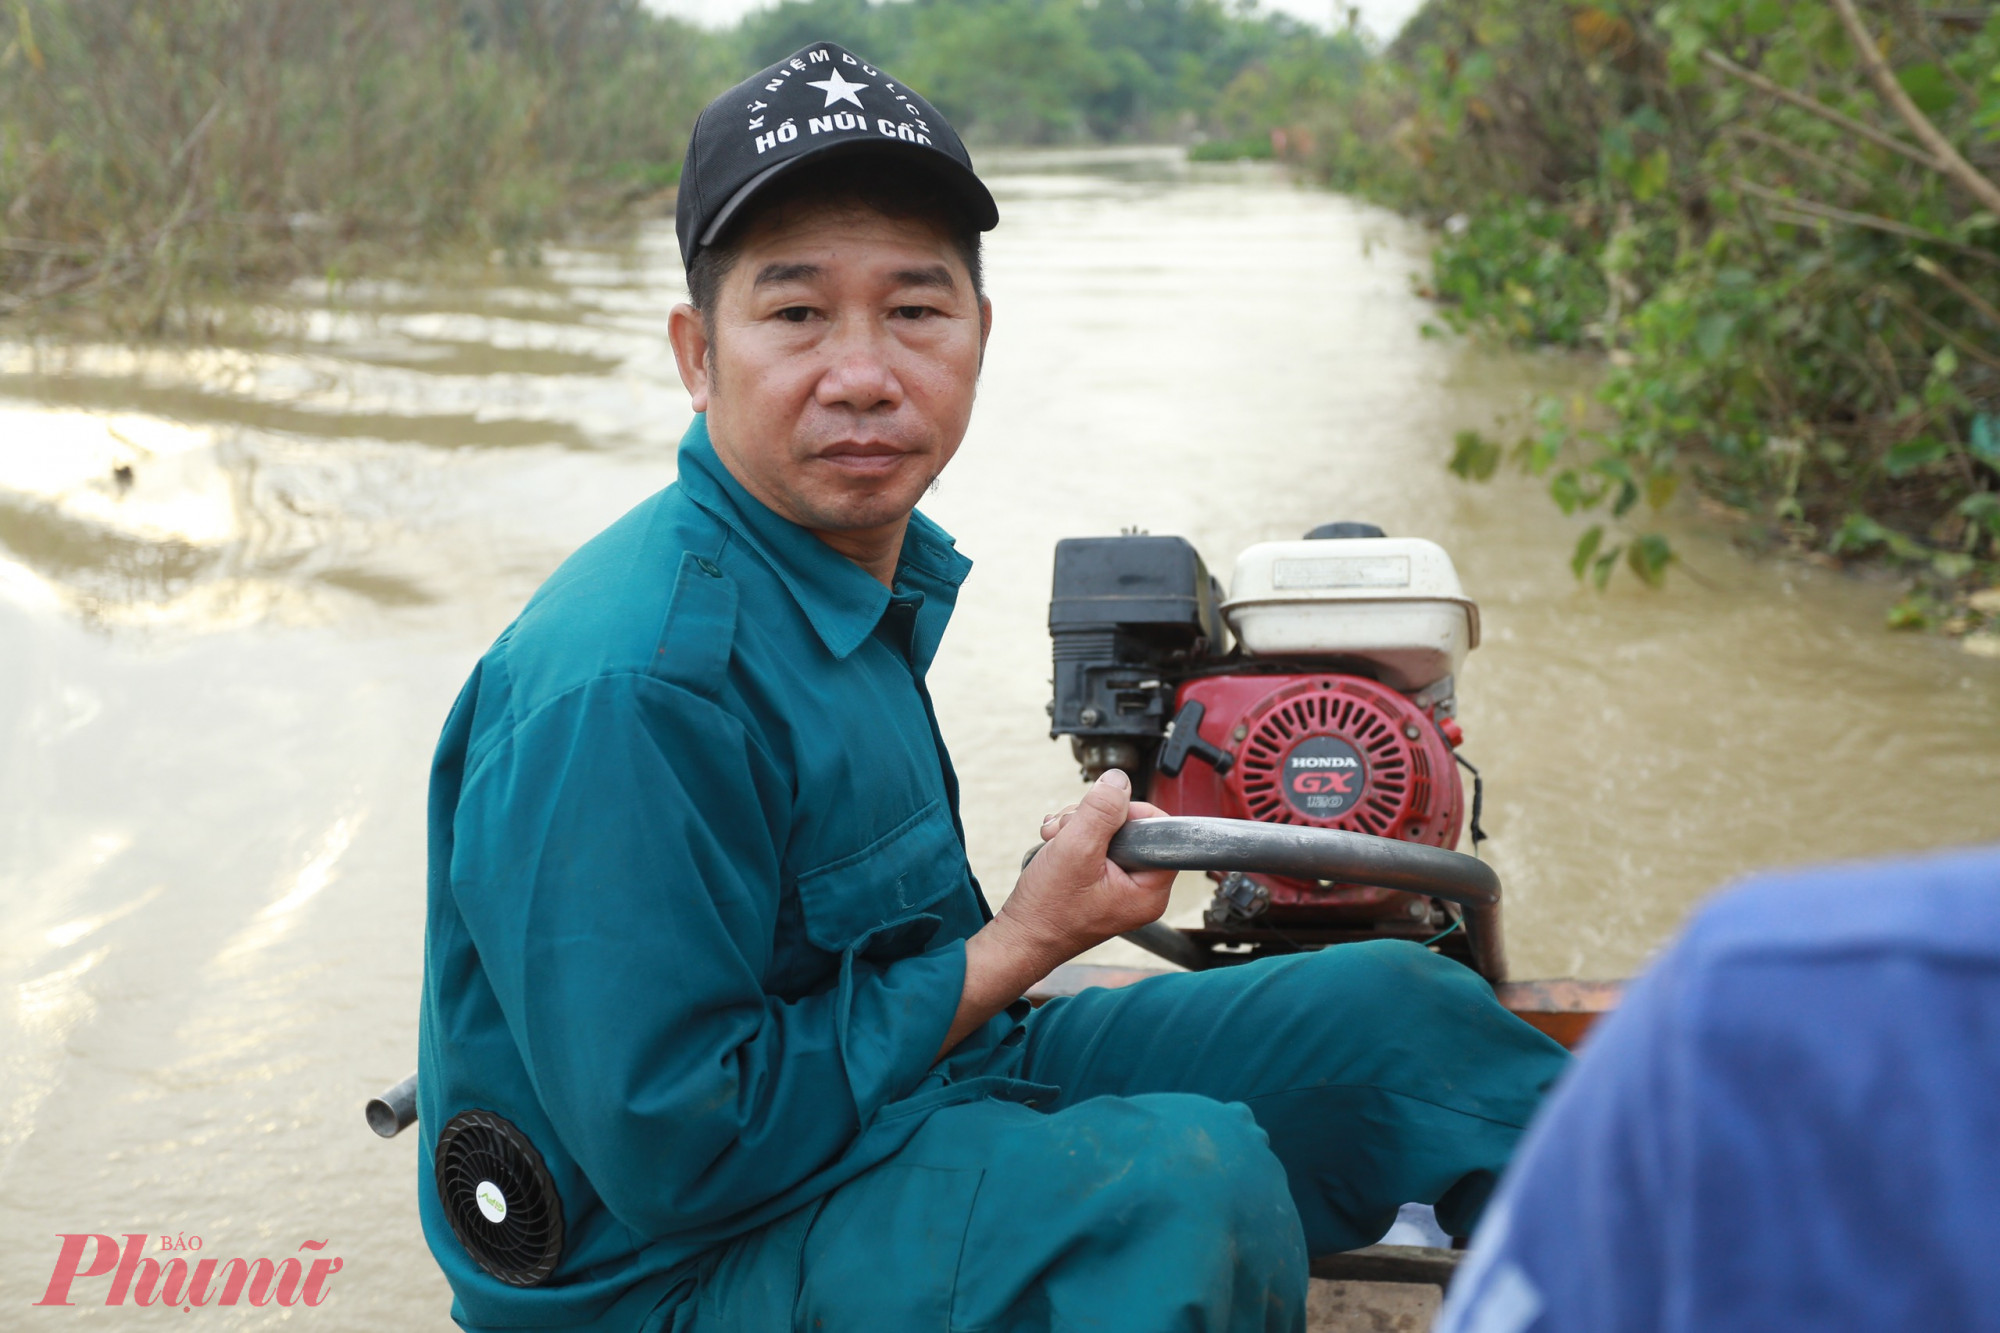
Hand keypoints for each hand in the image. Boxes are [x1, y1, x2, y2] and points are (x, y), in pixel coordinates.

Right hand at [1004, 769, 1174, 959]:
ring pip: (1108, 832)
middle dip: (1093, 819)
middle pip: (1130, 827)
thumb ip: (1101, 811)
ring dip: (1077, 826)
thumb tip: (1119, 781)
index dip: (1128, 813)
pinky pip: (1095, 845)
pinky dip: (1072, 838)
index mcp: (1149, 890)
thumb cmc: (1046, 911)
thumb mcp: (1075, 850)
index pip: (1159, 830)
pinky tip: (1054, 845)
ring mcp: (1119, 886)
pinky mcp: (1100, 882)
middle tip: (1067, 832)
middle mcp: (1140, 890)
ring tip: (1054, 839)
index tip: (1098, 817)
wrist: (1019, 936)